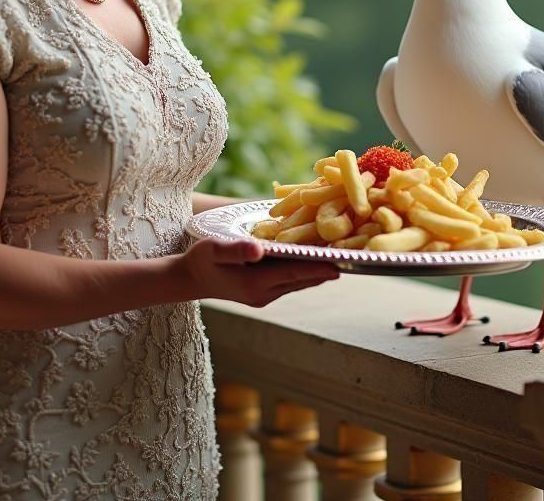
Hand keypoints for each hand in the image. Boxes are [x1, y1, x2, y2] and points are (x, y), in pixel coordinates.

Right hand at [178, 238, 339, 307]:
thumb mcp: (213, 250)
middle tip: (354, 251)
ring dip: (319, 268)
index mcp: (257, 285)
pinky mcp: (265, 291)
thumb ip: (236, 249)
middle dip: (327, 266)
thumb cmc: (200, 261)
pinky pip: (292, 280)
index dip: (321, 266)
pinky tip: (317, 255)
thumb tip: (260, 248)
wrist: (189, 278)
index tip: (345, 261)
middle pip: (304, 279)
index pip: (297, 273)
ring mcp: (266, 295)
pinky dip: (306, 269)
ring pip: (300, 281)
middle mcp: (266, 294)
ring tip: (343, 251)